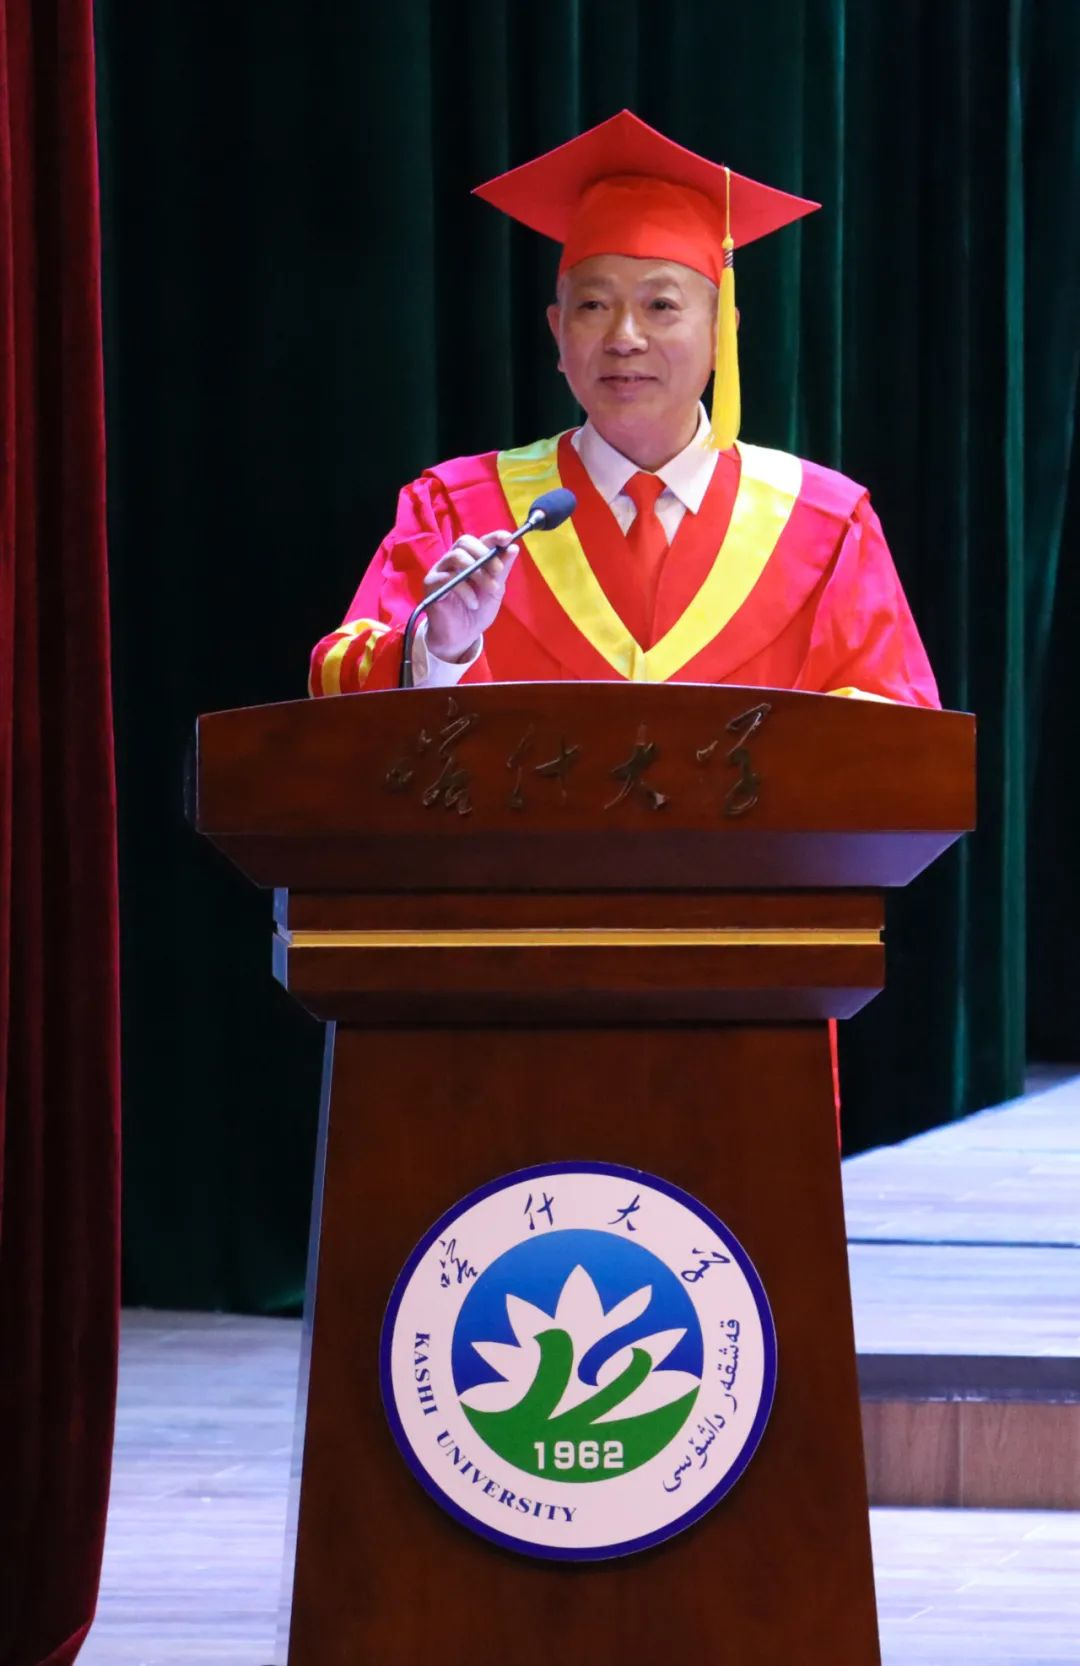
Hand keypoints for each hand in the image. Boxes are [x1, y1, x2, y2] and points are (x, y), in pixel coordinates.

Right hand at [423, 532, 518, 662]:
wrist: (462, 636)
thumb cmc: (478, 611)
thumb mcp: (495, 591)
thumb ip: (502, 570)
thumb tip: (513, 547)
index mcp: (471, 559)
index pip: (481, 540)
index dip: (494, 537)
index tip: (507, 539)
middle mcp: (454, 560)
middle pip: (464, 542)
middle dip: (484, 554)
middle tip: (498, 571)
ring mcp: (440, 570)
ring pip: (456, 557)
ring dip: (478, 573)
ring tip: (490, 590)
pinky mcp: (431, 583)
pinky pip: (447, 578)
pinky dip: (465, 590)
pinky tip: (473, 603)